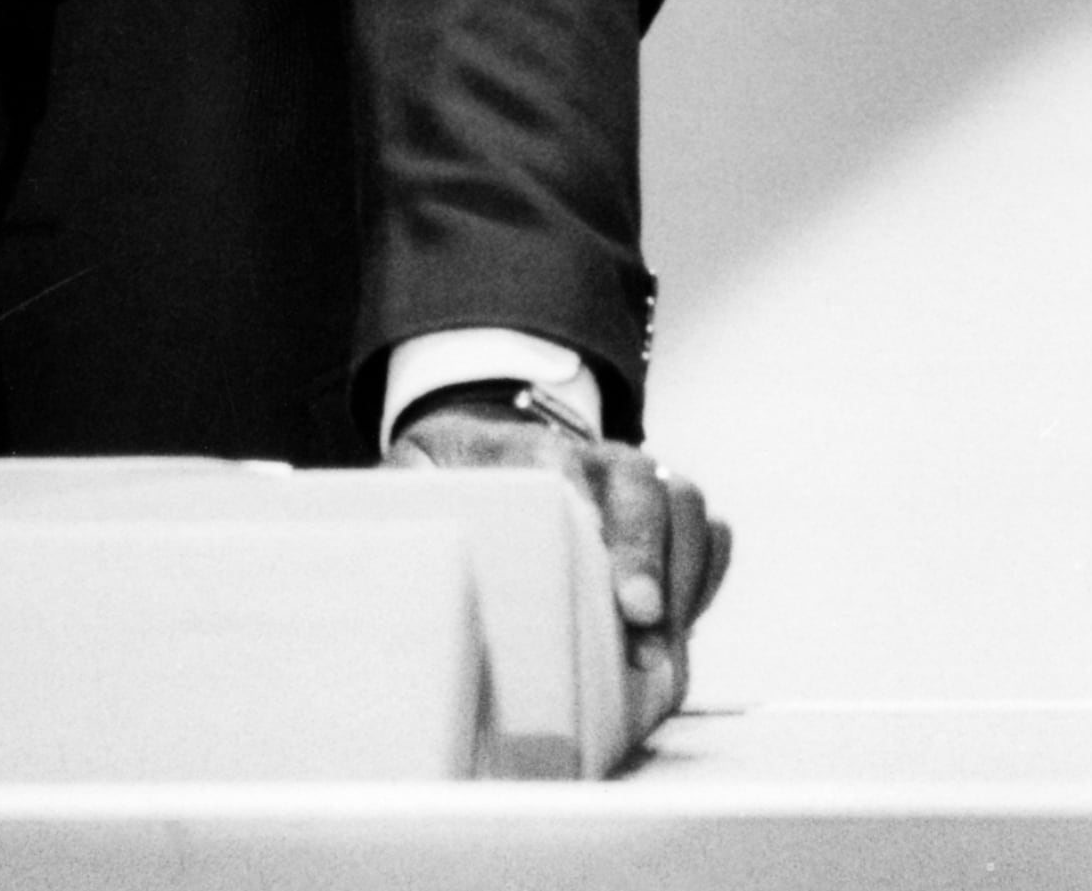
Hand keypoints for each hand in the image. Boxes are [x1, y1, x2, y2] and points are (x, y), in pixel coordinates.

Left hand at [386, 396, 730, 740]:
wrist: (485, 443)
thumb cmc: (449, 476)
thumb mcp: (409, 475)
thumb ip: (399, 496)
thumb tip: (384, 539)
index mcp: (525, 447)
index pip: (558, 462)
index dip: (581, 505)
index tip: (588, 545)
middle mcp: (594, 459)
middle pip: (641, 482)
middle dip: (646, 550)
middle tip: (639, 615)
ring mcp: (636, 484)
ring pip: (685, 504)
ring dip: (682, 575)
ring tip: (662, 649)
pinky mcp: (665, 518)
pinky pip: (707, 537)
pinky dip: (703, 579)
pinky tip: (679, 631)